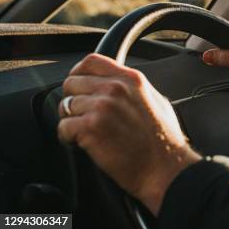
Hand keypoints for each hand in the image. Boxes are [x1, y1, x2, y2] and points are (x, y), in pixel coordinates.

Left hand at [58, 53, 200, 214]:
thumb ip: (134, 89)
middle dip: (74, 100)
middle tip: (84, 116)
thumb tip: (117, 85)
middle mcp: (115, 88)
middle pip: (72, 82)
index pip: (91, 61)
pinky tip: (84, 143)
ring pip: (66, 106)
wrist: (165, 167)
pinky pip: (63, 127)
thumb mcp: (156, 101)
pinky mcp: (91, 127)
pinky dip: (68, 138)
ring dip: (72, 121)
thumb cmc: (164, 141)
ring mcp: (102, 106)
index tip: (79, 86)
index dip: (79, 73)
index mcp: (132, 79)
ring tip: (86, 133)